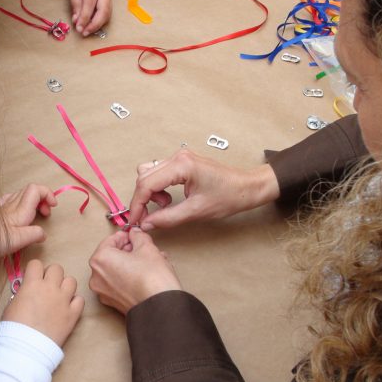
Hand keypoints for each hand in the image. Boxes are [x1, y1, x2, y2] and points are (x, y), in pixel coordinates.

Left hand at [0, 184, 57, 256]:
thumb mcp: (17, 240)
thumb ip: (34, 234)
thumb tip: (42, 233)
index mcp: (20, 210)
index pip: (36, 189)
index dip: (48, 194)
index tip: (52, 207)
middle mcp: (11, 205)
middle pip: (30, 190)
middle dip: (43, 198)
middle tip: (45, 214)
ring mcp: (2, 207)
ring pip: (21, 194)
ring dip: (33, 201)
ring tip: (36, 215)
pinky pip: (11, 200)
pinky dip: (20, 203)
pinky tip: (19, 214)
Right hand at [3, 260, 84, 346]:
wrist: (26, 347)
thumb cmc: (13, 328)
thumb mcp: (12, 305)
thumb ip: (23, 293)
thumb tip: (27, 290)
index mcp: (32, 284)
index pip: (36, 263)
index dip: (34, 270)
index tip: (33, 278)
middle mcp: (50, 288)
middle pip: (57, 268)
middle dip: (51, 275)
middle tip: (46, 286)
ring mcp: (63, 300)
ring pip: (71, 281)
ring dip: (65, 286)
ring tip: (58, 296)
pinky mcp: (73, 314)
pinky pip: (80, 300)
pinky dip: (74, 302)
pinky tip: (67, 308)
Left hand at [68, 0, 111, 35]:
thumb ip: (75, 2)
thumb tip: (77, 20)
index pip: (90, 4)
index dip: (85, 18)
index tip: (79, 28)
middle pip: (103, 11)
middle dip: (94, 25)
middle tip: (84, 33)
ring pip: (107, 14)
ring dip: (98, 25)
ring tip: (87, 31)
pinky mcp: (109, 0)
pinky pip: (107, 13)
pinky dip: (100, 22)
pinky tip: (92, 25)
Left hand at [89, 228, 181, 314]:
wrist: (160, 307)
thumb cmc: (152, 279)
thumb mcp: (147, 248)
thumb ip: (138, 237)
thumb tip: (135, 234)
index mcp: (100, 259)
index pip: (110, 241)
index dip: (124, 236)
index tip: (133, 235)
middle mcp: (96, 276)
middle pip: (111, 256)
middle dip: (128, 250)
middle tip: (142, 247)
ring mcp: (103, 292)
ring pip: (116, 271)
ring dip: (130, 263)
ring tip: (149, 261)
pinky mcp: (112, 303)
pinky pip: (118, 284)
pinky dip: (129, 277)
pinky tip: (145, 275)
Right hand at [128, 150, 280, 229]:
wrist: (247, 187)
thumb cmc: (228, 196)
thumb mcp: (196, 212)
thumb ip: (167, 218)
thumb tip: (146, 224)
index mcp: (181, 166)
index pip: (146, 184)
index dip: (137, 205)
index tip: (134, 221)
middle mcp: (177, 157)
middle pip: (144, 177)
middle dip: (142, 199)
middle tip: (147, 218)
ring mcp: (179, 158)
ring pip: (148, 173)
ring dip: (150, 193)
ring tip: (165, 205)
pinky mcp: (181, 162)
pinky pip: (158, 173)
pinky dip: (157, 188)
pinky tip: (169, 199)